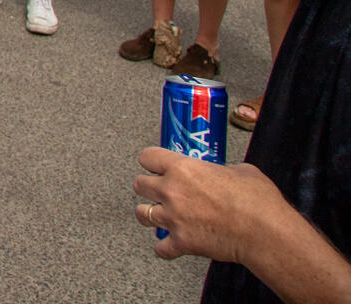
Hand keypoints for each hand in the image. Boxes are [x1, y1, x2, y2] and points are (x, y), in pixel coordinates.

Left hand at [134, 148, 280, 262]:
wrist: (267, 234)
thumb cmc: (258, 202)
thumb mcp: (240, 171)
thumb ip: (219, 170)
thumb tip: (219, 174)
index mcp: (183, 168)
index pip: (147, 157)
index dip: (152, 161)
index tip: (156, 166)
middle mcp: (172, 191)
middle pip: (139, 184)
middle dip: (149, 188)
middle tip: (160, 191)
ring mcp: (174, 218)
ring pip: (142, 214)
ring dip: (150, 214)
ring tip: (161, 215)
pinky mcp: (182, 242)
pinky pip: (160, 248)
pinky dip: (166, 248)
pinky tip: (172, 244)